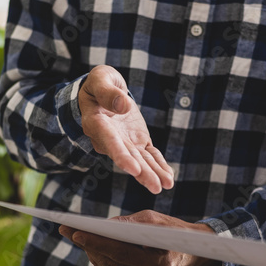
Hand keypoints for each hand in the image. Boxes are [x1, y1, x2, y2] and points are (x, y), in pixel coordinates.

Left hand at [59, 210, 216, 265]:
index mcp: (160, 265)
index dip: (95, 242)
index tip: (74, 232)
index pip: (119, 252)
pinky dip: (105, 264)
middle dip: (90, 245)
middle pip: (111, 263)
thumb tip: (103, 226)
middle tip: (70, 231)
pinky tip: (97, 251)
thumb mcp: (155, 220)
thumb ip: (129, 222)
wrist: (194, 256)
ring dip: (95, 254)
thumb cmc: (174, 232)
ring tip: (80, 238)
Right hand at [80, 65, 173, 193]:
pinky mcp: (137, 142)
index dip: (121, 155)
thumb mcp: (100, 78)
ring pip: (140, 160)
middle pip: (127, 157)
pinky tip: (168, 178)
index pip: (108, 141)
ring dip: (153, 173)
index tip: (133, 169)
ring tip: (167, 185)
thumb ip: (108, 92)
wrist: (104, 91)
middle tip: (155, 186)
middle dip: (142, 172)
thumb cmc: (99, 83)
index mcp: (96, 122)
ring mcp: (124, 142)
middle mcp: (109, 138)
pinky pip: (149, 155)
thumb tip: (124, 105)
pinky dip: (159, 166)